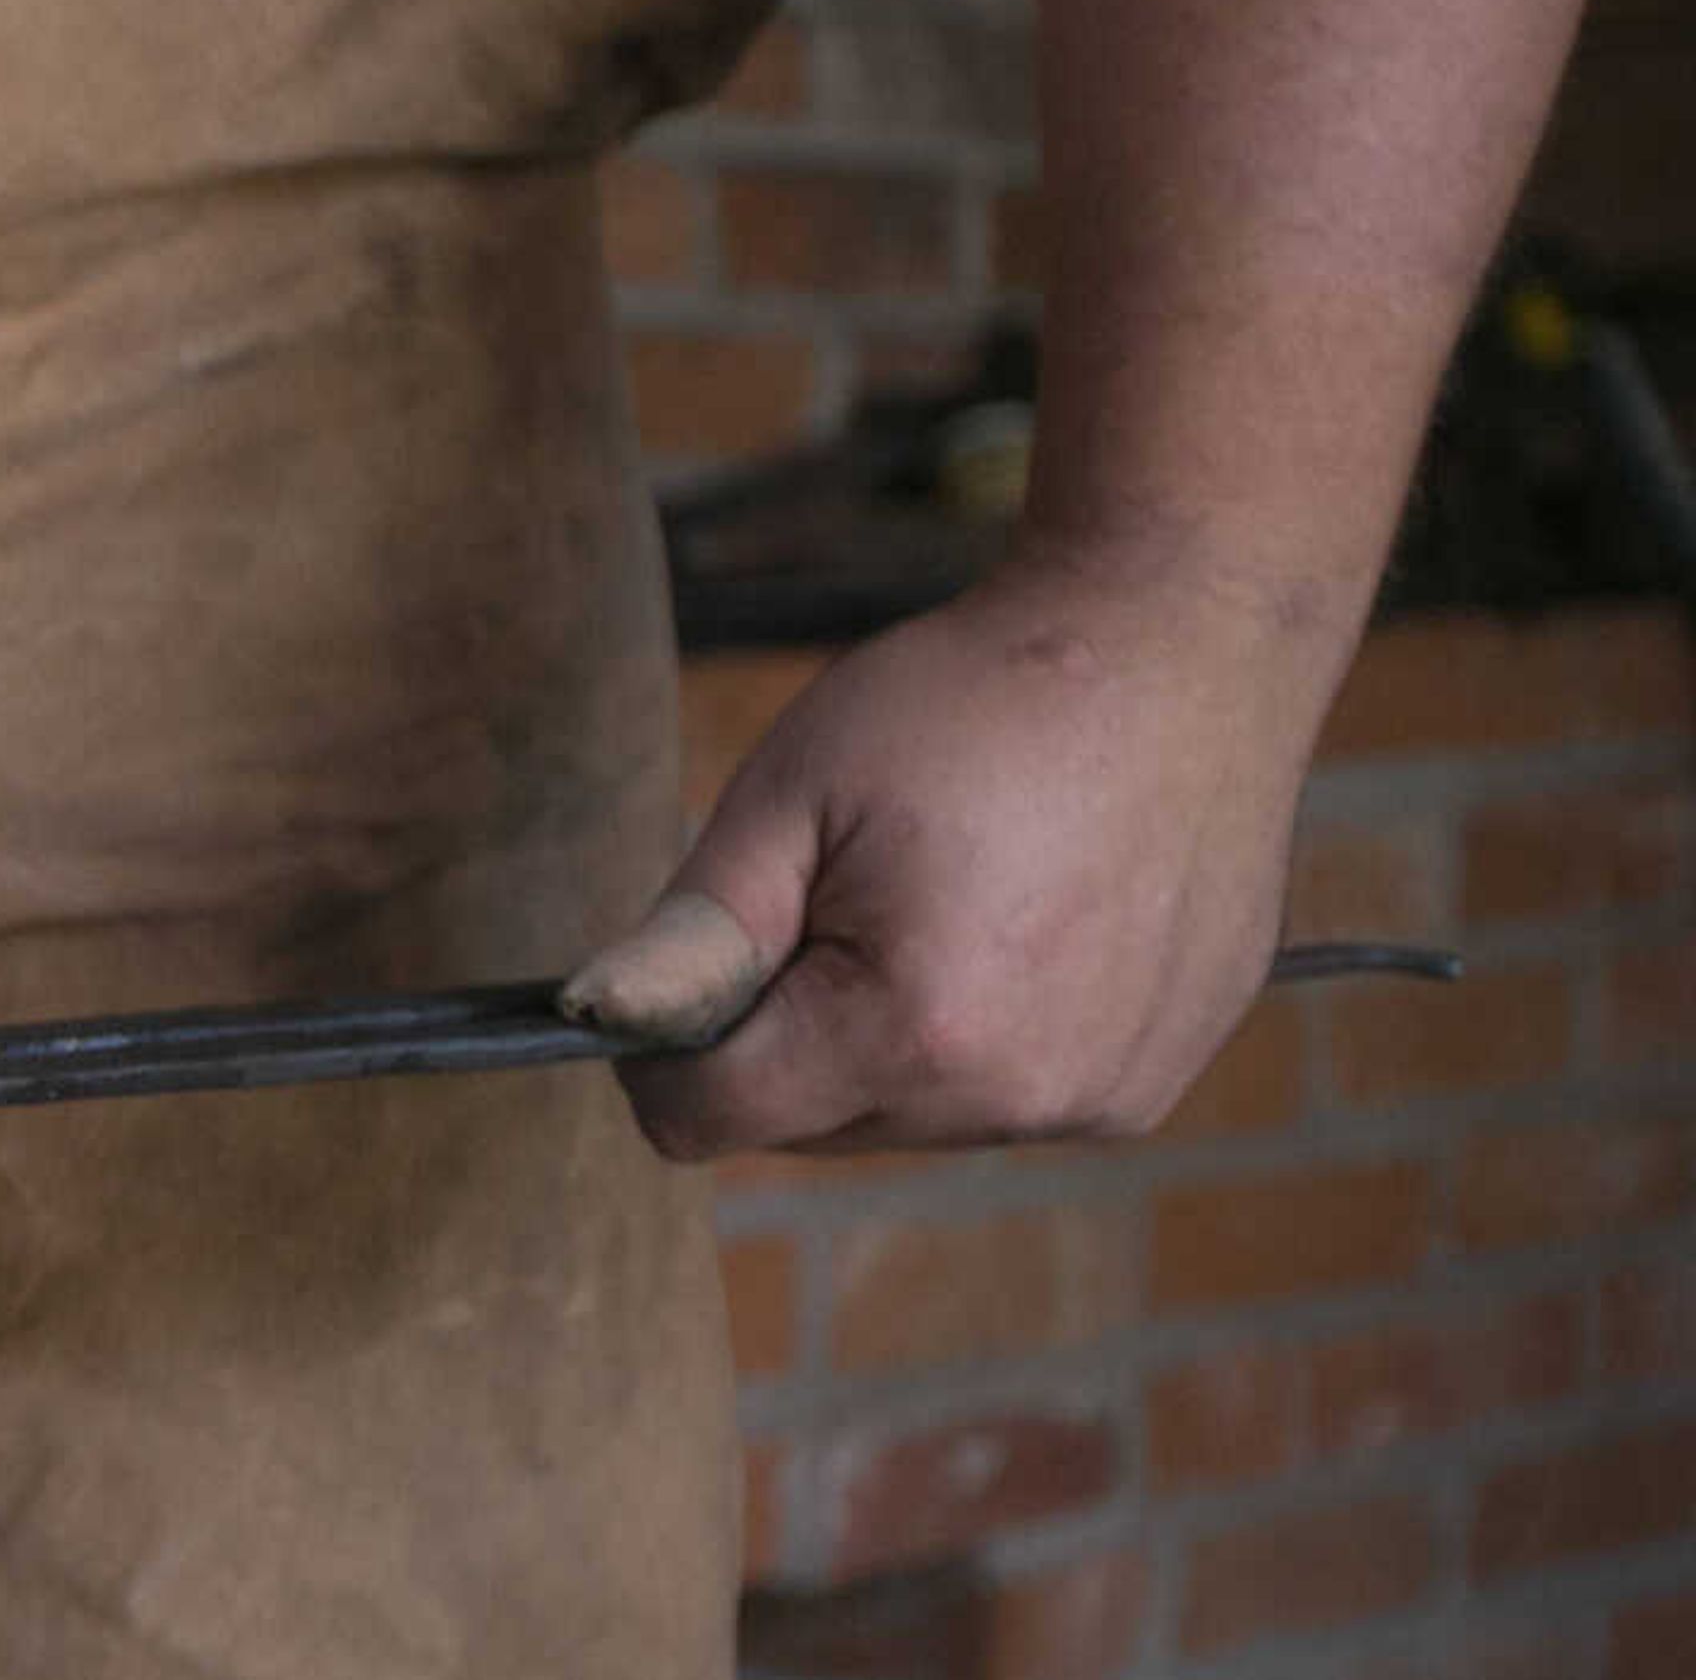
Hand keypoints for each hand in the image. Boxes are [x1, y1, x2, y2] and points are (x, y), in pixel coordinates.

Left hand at [565, 541, 1354, 1158]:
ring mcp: (1100, 1100)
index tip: (689, 958)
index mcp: (912, 1030)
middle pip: (810, 1123)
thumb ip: (692, 931)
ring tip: (945, 889)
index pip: (712, 1119)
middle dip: (786, 1029)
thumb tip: (593, 1022)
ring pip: (909, 1114)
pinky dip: (981, 1030)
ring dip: (885, 1034)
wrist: (1178, 648)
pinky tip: (1023, 913)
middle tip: (843, 886)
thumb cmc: (972, 700)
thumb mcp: (793, 791)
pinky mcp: (1149, 1082)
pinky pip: (1006, 1092)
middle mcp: (1017, 1098)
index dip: (662, 1050)